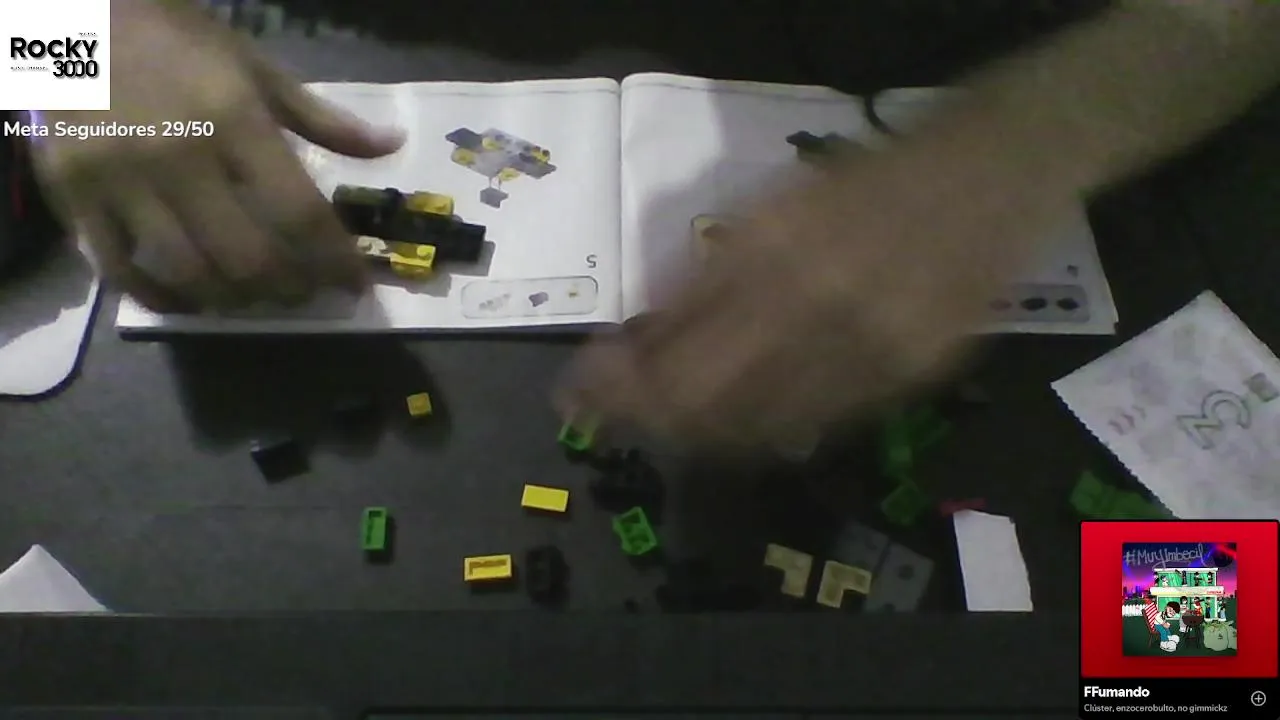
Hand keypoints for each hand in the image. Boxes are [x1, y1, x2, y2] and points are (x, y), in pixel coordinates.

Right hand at [30, 0, 403, 310]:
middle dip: (287, 289)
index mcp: (235, 121)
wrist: (75, 16)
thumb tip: (391, 146)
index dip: (335, 259)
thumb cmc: (176, 41)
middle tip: (301, 292)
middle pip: (248, 257)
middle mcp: (180, 158)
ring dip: (232, 301)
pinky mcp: (74, 197)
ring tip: (253, 298)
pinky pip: (119, 271)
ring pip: (189, 274)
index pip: (300, 212)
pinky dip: (160, 299)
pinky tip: (189, 301)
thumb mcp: (256, 69)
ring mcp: (121, 181)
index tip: (354, 285)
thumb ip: (322, 119)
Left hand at [558, 127, 1075, 446]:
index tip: (577, 397)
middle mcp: (815, 304)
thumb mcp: (770, 211)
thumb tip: (639, 339)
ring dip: (700, 435)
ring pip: (759, 427)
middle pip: (704, 398)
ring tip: (668, 428)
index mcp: (771, 252)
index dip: (617, 380)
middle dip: (644, 418)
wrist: (986, 178)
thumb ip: (705, 277)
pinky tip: (741, 429)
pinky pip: (820, 426)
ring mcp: (866, 348)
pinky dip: (767, 433)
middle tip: (608, 422)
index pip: (672, 340)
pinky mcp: (910, 379)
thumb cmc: (864, 188)